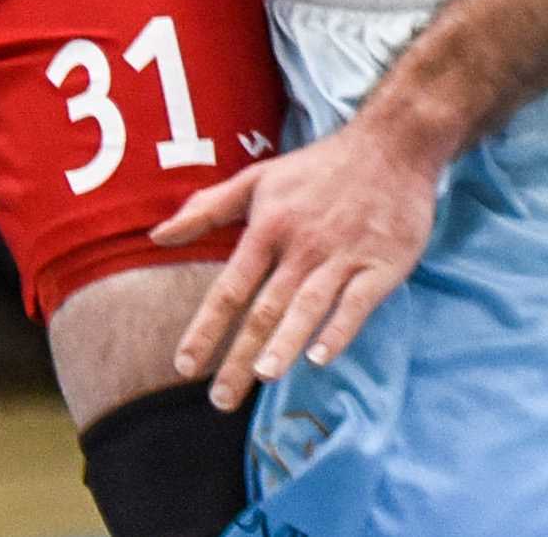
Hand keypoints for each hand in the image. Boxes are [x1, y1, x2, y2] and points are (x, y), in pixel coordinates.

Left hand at [156, 113, 439, 408]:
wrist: (390, 146)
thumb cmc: (316, 169)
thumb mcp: (257, 179)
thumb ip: (207, 209)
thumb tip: (157, 236)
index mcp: (268, 226)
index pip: (229, 286)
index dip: (206, 327)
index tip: (184, 365)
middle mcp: (301, 245)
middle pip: (265, 308)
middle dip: (239, 355)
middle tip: (219, 400)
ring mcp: (341, 255)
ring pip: (307, 306)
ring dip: (284, 343)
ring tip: (262, 377)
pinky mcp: (380, 265)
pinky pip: (356, 304)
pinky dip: (338, 330)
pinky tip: (320, 357)